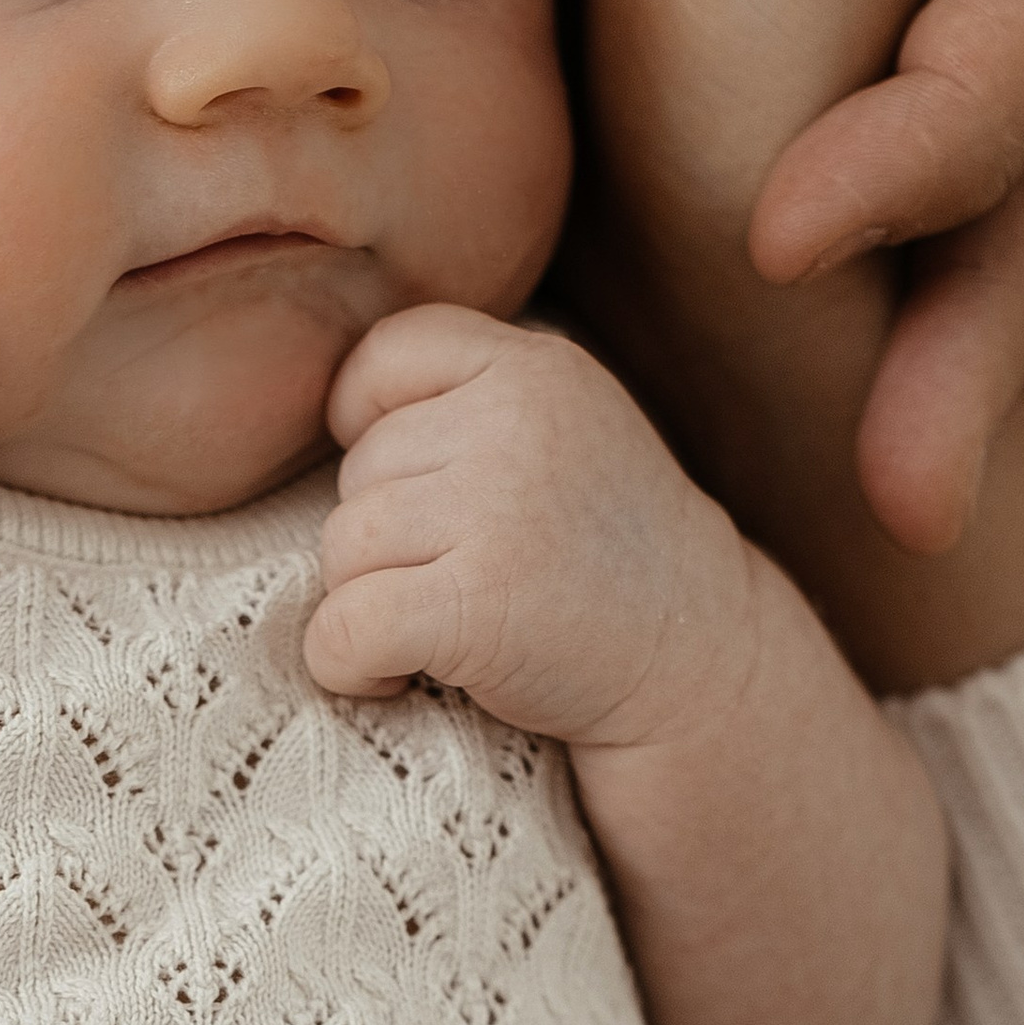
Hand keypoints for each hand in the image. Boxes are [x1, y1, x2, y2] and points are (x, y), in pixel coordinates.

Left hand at [305, 306, 750, 749]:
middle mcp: (516, 423)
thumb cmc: (604, 552)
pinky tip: (396, 674)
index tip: (414, 486)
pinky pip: (343, 627)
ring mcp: (497, 510)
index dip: (369, 420)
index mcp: (535, 367)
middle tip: (467, 574)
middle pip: (356, 470)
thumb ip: (467, 399)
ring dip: (369, 601)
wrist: (699, 663)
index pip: (390, 350)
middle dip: (386, 537)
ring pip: (341, 549)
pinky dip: (346, 665)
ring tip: (448, 621)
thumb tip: (324, 415)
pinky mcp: (475, 603)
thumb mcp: (565, 429)